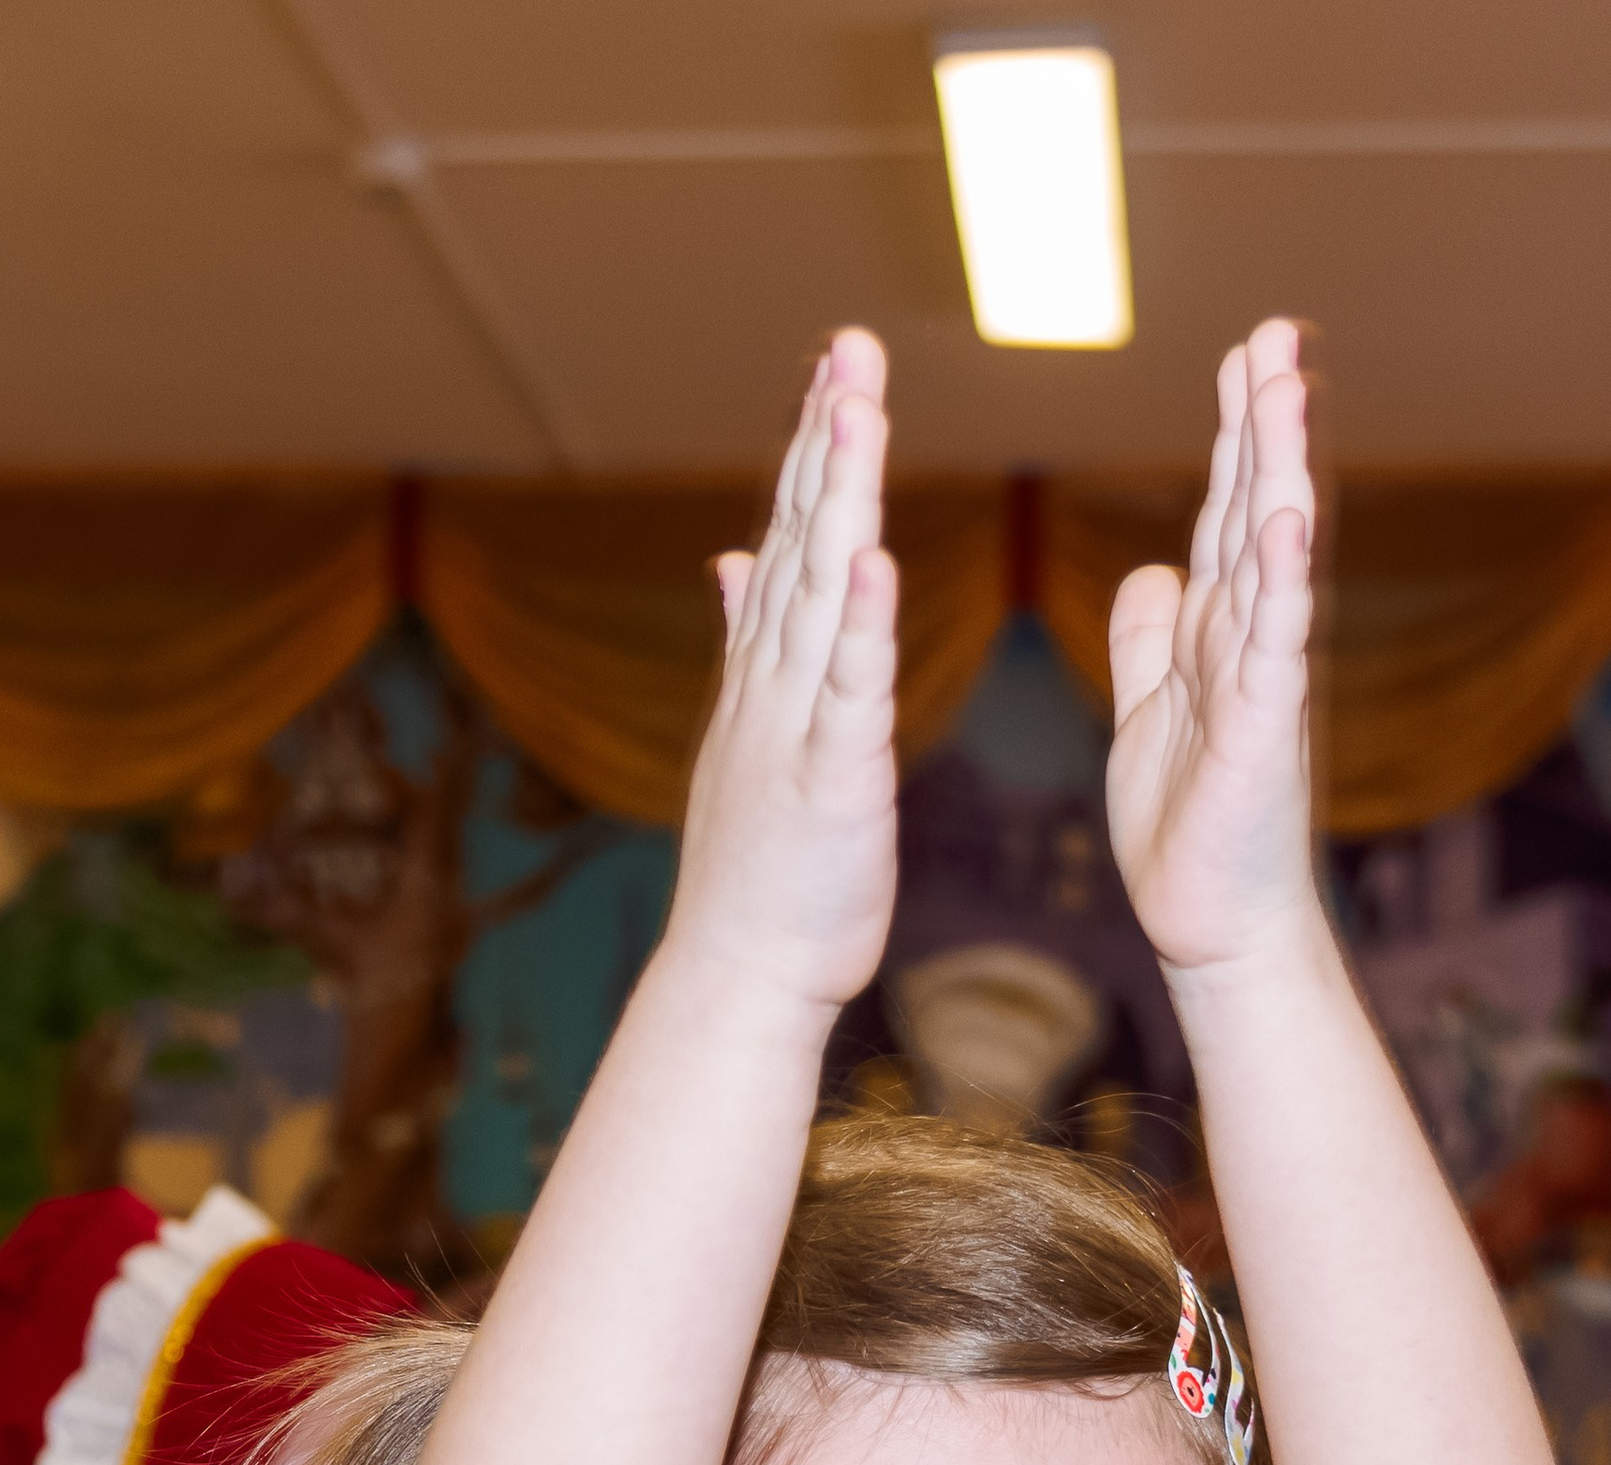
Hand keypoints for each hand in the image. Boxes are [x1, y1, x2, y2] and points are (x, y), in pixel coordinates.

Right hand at [669, 329, 899, 1016]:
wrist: (741, 973)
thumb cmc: (765, 868)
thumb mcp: (757, 736)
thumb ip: (748, 641)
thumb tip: (733, 560)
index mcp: (769, 673)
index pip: (791, 537)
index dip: (812, 448)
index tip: (836, 364)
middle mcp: (775, 684)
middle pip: (803, 541)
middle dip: (825, 440)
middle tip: (849, 346)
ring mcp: (797, 728)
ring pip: (822, 597)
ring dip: (839, 503)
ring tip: (857, 416)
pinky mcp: (832, 783)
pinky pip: (850, 695)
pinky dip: (864, 628)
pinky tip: (877, 562)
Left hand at [1106, 320, 1319, 980]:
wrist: (1211, 922)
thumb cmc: (1188, 827)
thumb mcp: (1150, 709)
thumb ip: (1151, 635)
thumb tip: (1153, 567)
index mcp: (1218, 631)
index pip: (1228, 512)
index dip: (1235, 432)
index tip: (1247, 351)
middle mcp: (1250, 639)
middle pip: (1257, 509)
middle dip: (1266, 420)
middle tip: (1276, 333)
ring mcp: (1263, 677)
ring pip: (1274, 553)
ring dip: (1281, 468)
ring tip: (1287, 385)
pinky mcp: (1264, 726)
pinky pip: (1277, 641)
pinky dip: (1285, 578)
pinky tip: (1291, 518)